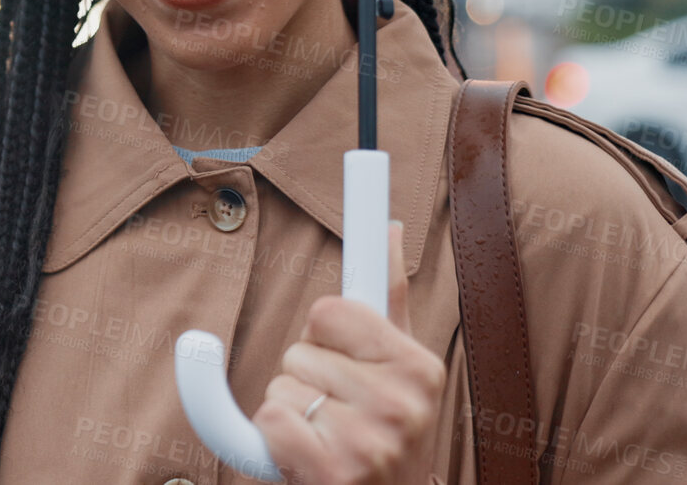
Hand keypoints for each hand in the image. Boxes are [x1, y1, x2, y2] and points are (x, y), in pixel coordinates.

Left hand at [252, 221, 445, 484]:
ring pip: (281, 387)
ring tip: (327, 435)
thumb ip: (390, 298)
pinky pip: (266, 422)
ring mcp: (368, 442)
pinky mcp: (329, 473)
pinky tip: (305, 457)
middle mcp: (402, 405)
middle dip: (305, 376)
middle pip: (300, 350)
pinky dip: (272, 439)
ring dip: (290, 410)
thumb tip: (391, 227)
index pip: (334, 312)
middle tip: (336, 409)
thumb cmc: (381, 434)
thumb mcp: (398, 369)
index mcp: (420, 368)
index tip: (346, 247)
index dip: (324, 326)